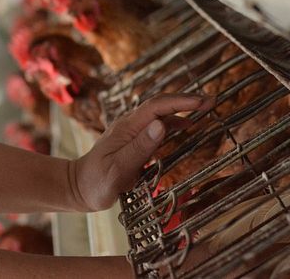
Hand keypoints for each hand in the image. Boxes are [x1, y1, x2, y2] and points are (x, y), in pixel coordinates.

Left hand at [69, 93, 212, 211]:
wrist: (78, 187)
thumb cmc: (97, 181)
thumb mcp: (119, 168)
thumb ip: (140, 147)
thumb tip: (161, 125)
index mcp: (126, 127)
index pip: (157, 107)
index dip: (180, 102)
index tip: (202, 102)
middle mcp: (129, 125)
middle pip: (159, 105)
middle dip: (185, 100)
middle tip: (211, 100)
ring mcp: (130, 132)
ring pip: (159, 114)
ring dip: (181, 109)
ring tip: (204, 108)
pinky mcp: (133, 141)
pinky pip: (156, 126)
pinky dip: (174, 123)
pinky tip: (186, 126)